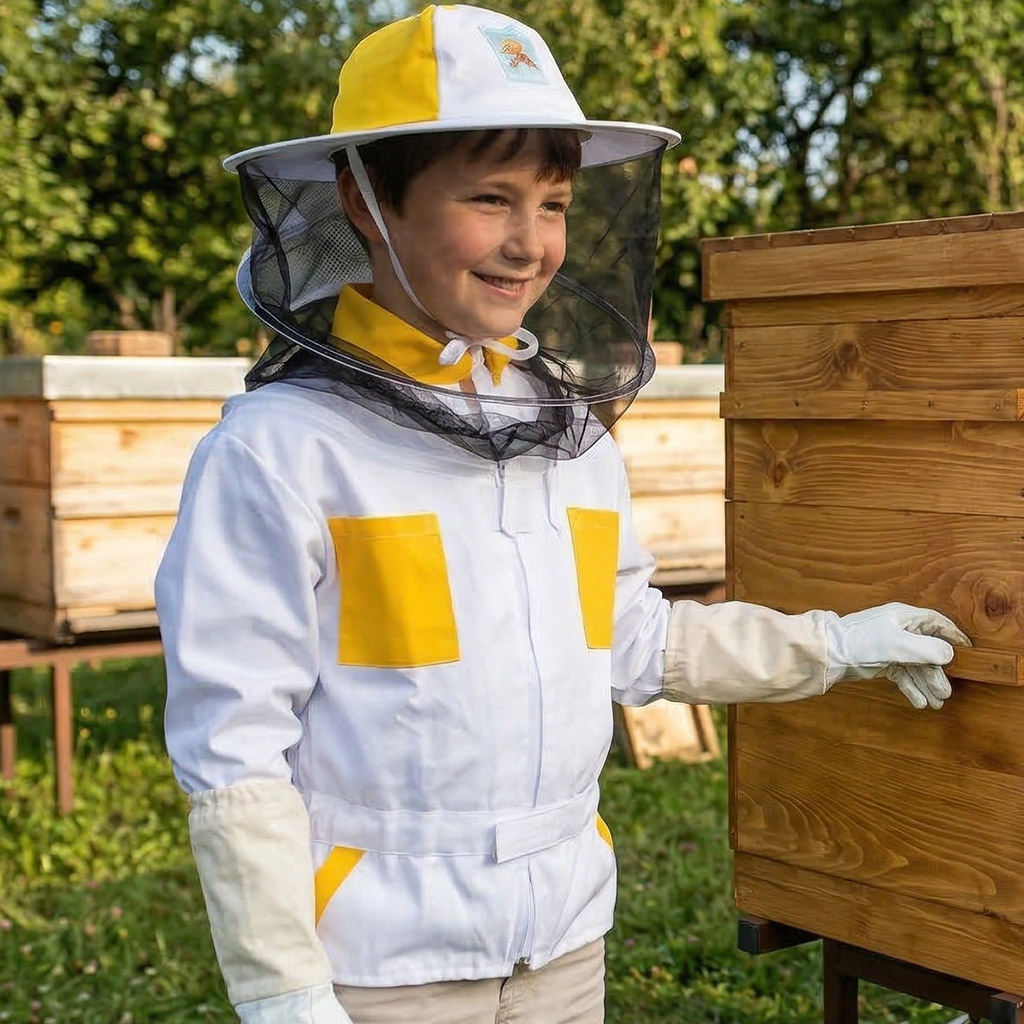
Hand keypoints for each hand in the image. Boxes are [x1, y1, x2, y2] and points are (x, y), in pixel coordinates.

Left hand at [825, 603, 970, 709]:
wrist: (829, 653)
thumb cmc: (861, 642)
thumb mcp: (898, 644)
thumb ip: (927, 649)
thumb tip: (949, 654)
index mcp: (904, 618)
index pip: (937, 624)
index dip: (953, 637)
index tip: (969, 653)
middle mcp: (899, 630)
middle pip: (928, 650)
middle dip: (938, 672)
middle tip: (946, 693)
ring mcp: (890, 646)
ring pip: (915, 666)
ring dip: (926, 684)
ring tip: (936, 703)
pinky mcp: (881, 661)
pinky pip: (902, 675)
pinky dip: (910, 687)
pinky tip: (919, 702)